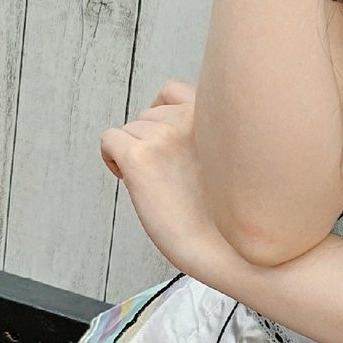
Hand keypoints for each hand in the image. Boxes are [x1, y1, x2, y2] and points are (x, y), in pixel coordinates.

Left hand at [100, 79, 223, 274]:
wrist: (229, 250)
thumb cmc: (233, 216)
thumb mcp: (233, 158)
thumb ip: (208, 134)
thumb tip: (167, 128)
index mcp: (219, 114)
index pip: (173, 91)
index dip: (165, 119)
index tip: (171, 147)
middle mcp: (193, 116)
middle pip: (149, 114)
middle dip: (152, 141)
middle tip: (168, 176)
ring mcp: (165, 135)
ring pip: (130, 129)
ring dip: (135, 153)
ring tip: (158, 185)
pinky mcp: (140, 157)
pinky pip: (109, 140)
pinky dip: (112, 158)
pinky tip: (130, 181)